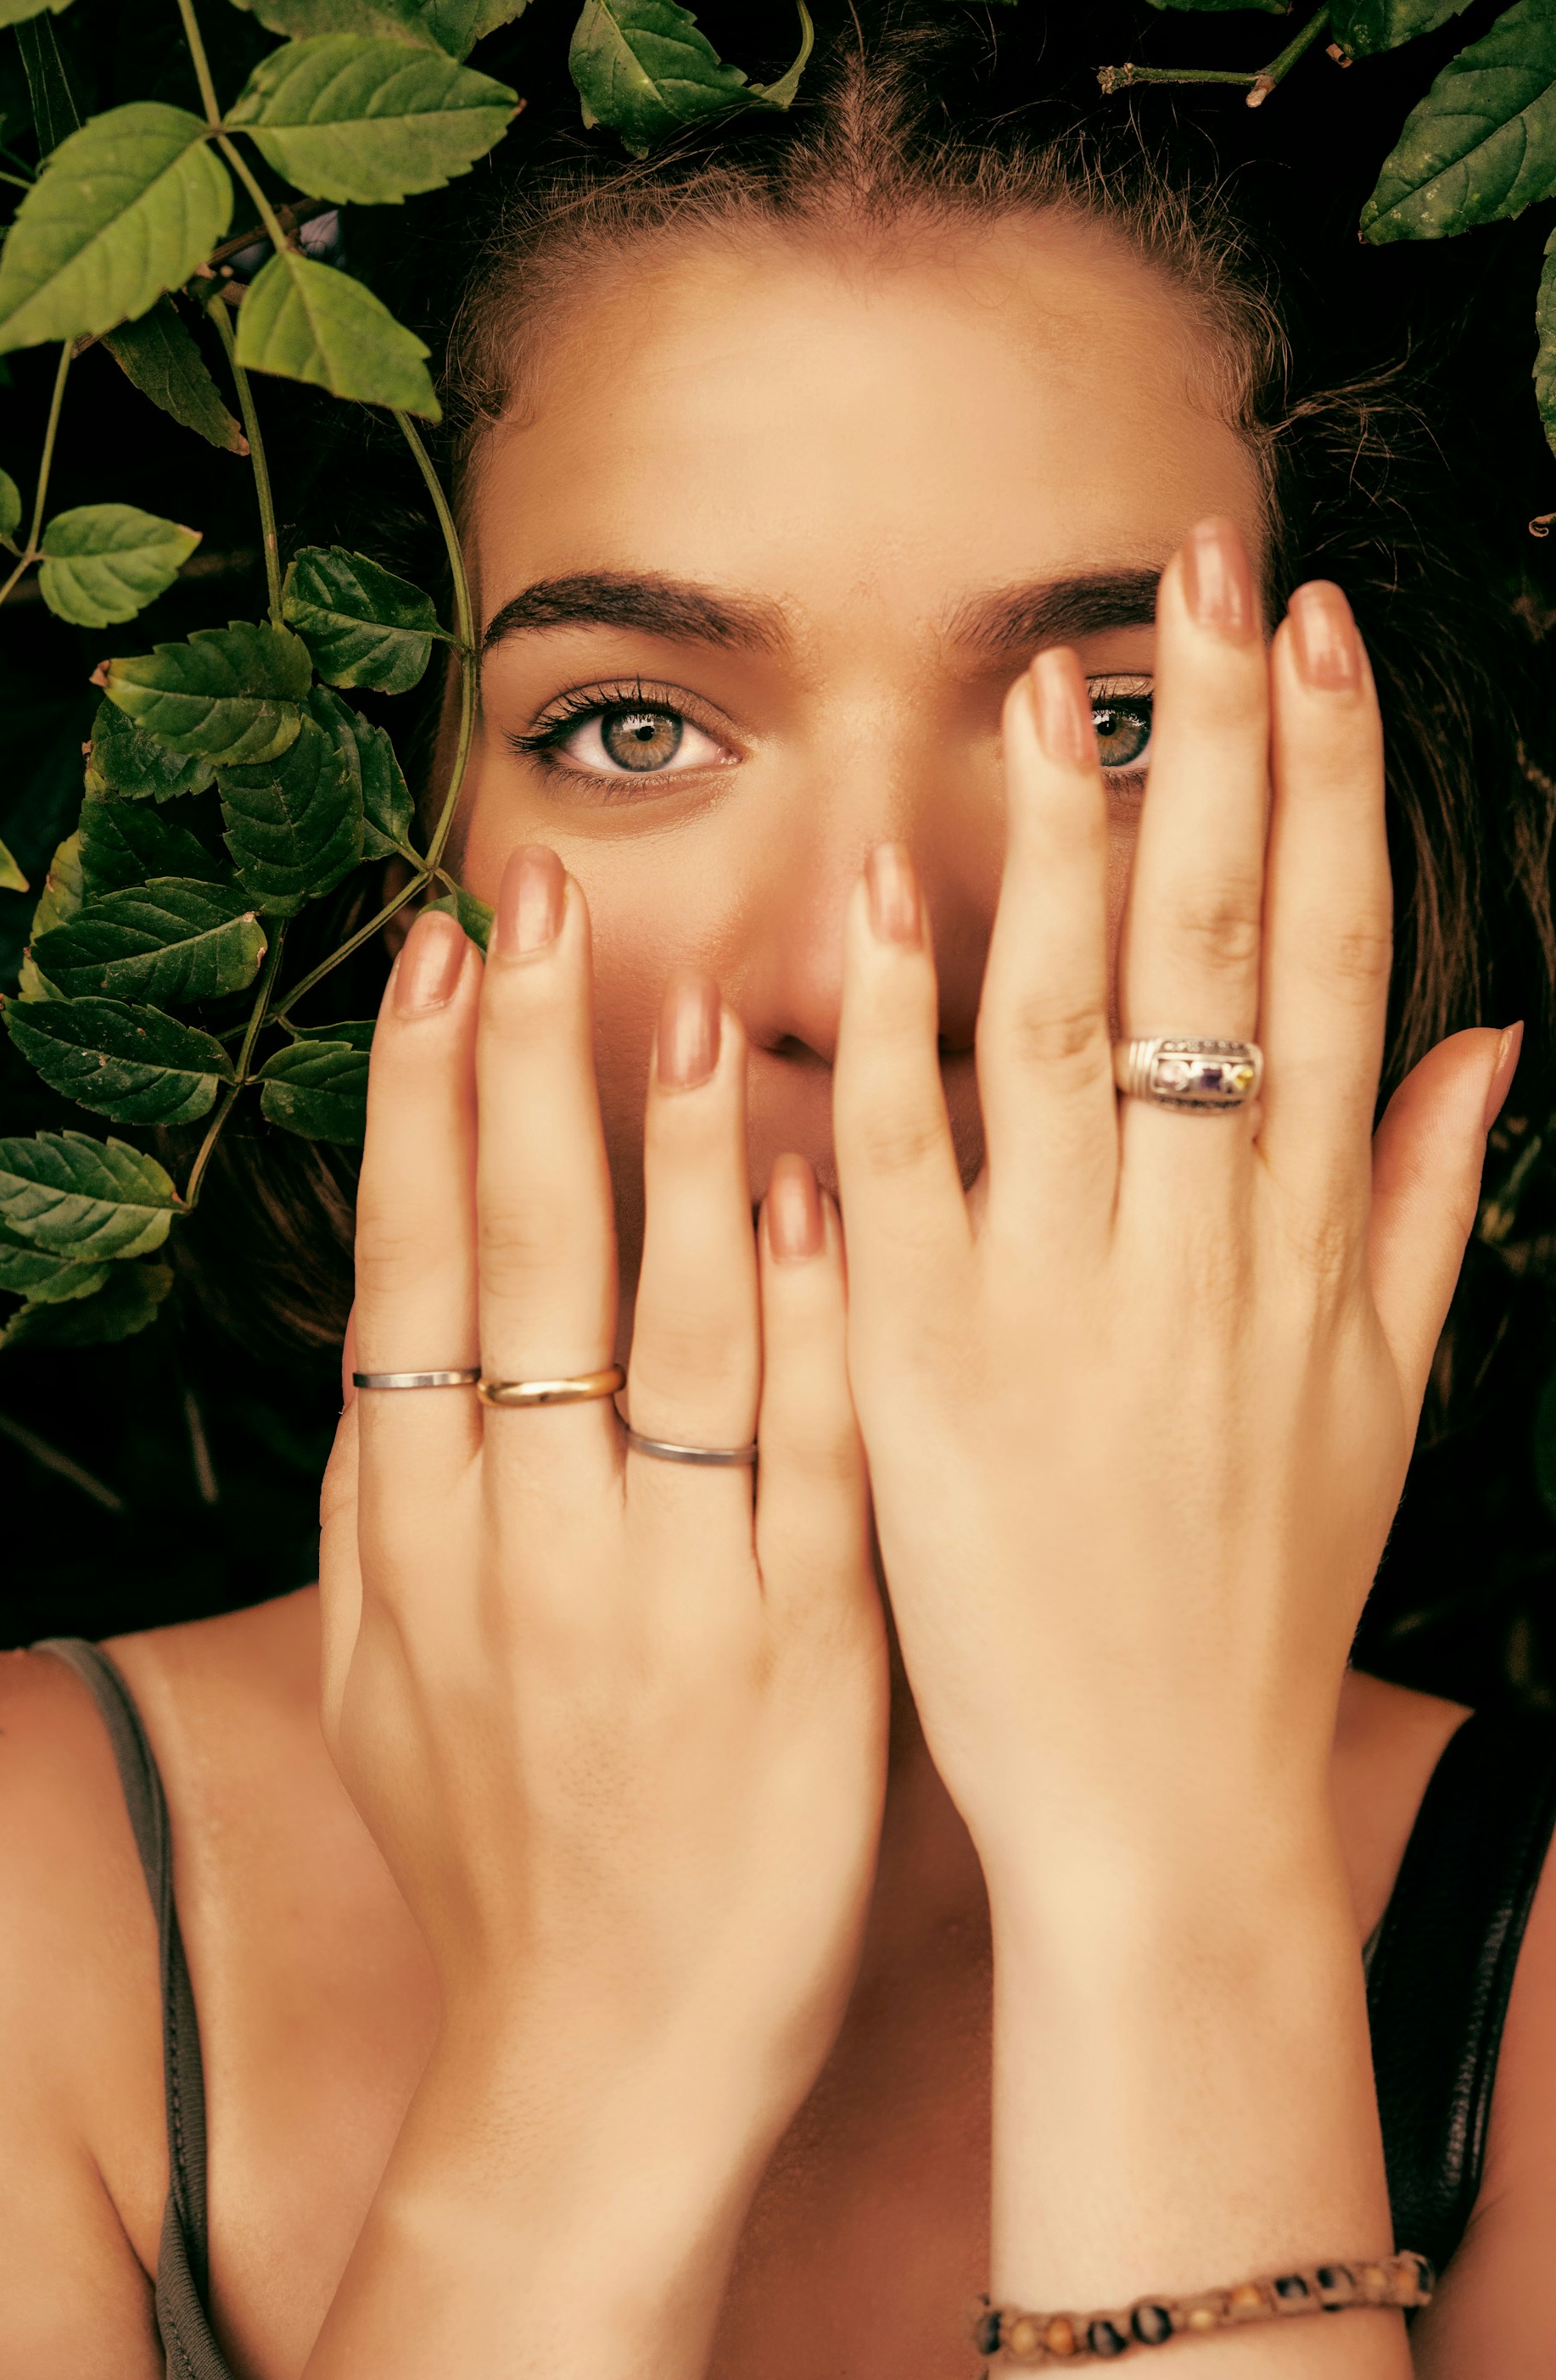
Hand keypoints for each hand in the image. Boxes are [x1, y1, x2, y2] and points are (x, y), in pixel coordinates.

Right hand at [318, 849, 886, 2161]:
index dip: (421, 1114)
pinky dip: (801, 1332)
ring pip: (662, 1344)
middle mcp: (523, 1550)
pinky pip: (801, 1464)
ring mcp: (662, 1600)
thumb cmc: (491, 1862)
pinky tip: (814, 1203)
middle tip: (538, 905)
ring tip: (684, 1002)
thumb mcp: (378, 1684)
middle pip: (519, 1272)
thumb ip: (384, 1509)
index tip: (436, 965)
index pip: (410, 1281)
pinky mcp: (799, 1657)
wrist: (595, 2071)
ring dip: (670, 1164)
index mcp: (412, 1547)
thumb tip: (384, 1338)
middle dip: (523, 1074)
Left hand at [832, 519, 1513, 1901]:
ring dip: (1065, 844)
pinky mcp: (927, 1368)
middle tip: (1198, 575)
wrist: (1160, 1805)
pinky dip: (902, 1023)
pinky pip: (910, 1168)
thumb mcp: (1386, 1401)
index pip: (1335, 966)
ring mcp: (1062, 1302)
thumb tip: (1492, 1041)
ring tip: (1049, 679)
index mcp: (1309, 1245)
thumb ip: (1428, 1211)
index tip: (1309, 638)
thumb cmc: (1264, 1597)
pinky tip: (887, 885)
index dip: (1327, 789)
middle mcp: (1201, 1246)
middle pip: (1219, 955)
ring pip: (1072, 1027)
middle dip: (1213, 753)